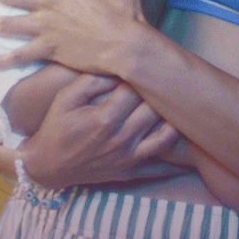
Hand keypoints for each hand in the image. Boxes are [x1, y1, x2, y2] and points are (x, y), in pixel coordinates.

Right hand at [20, 73, 183, 187]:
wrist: (47, 165)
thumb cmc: (56, 128)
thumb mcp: (65, 99)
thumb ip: (91, 81)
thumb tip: (116, 68)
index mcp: (105, 117)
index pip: (136, 90)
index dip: (143, 76)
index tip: (148, 66)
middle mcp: (121, 138)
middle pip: (154, 111)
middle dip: (162, 94)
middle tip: (169, 82)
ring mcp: (128, 157)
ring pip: (165, 137)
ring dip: (176, 121)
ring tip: (180, 107)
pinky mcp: (129, 172)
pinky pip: (159, 168)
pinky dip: (176, 162)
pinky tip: (191, 152)